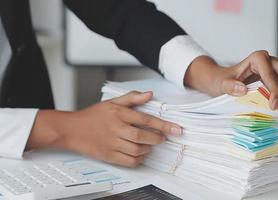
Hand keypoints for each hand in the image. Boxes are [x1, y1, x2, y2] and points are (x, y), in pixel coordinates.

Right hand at [27, 91, 181, 166]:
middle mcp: (116, 129)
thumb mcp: (112, 102)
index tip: (176, 129)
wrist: (72, 129)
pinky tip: (140, 154)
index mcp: (119, 114)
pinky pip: (129, 161)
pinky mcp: (108, 155)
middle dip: (157, 138)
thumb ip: (132, 98)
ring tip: (149, 145)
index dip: (163, 125)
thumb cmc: (93, 115)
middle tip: (163, 138)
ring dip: (148, 149)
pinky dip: (138, 159)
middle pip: (143, 137)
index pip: (146, 120)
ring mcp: (112, 143)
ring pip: (137, 150)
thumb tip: (150, 94)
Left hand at [184, 51, 277, 113]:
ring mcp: (273, 69)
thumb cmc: (221, 80)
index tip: (272, 106)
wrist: (220, 80)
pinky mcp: (274, 78)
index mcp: (257, 58)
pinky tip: (277, 107)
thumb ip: (229, 86)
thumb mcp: (221, 84)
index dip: (275, 90)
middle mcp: (268, 61)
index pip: (271, 74)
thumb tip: (243, 89)